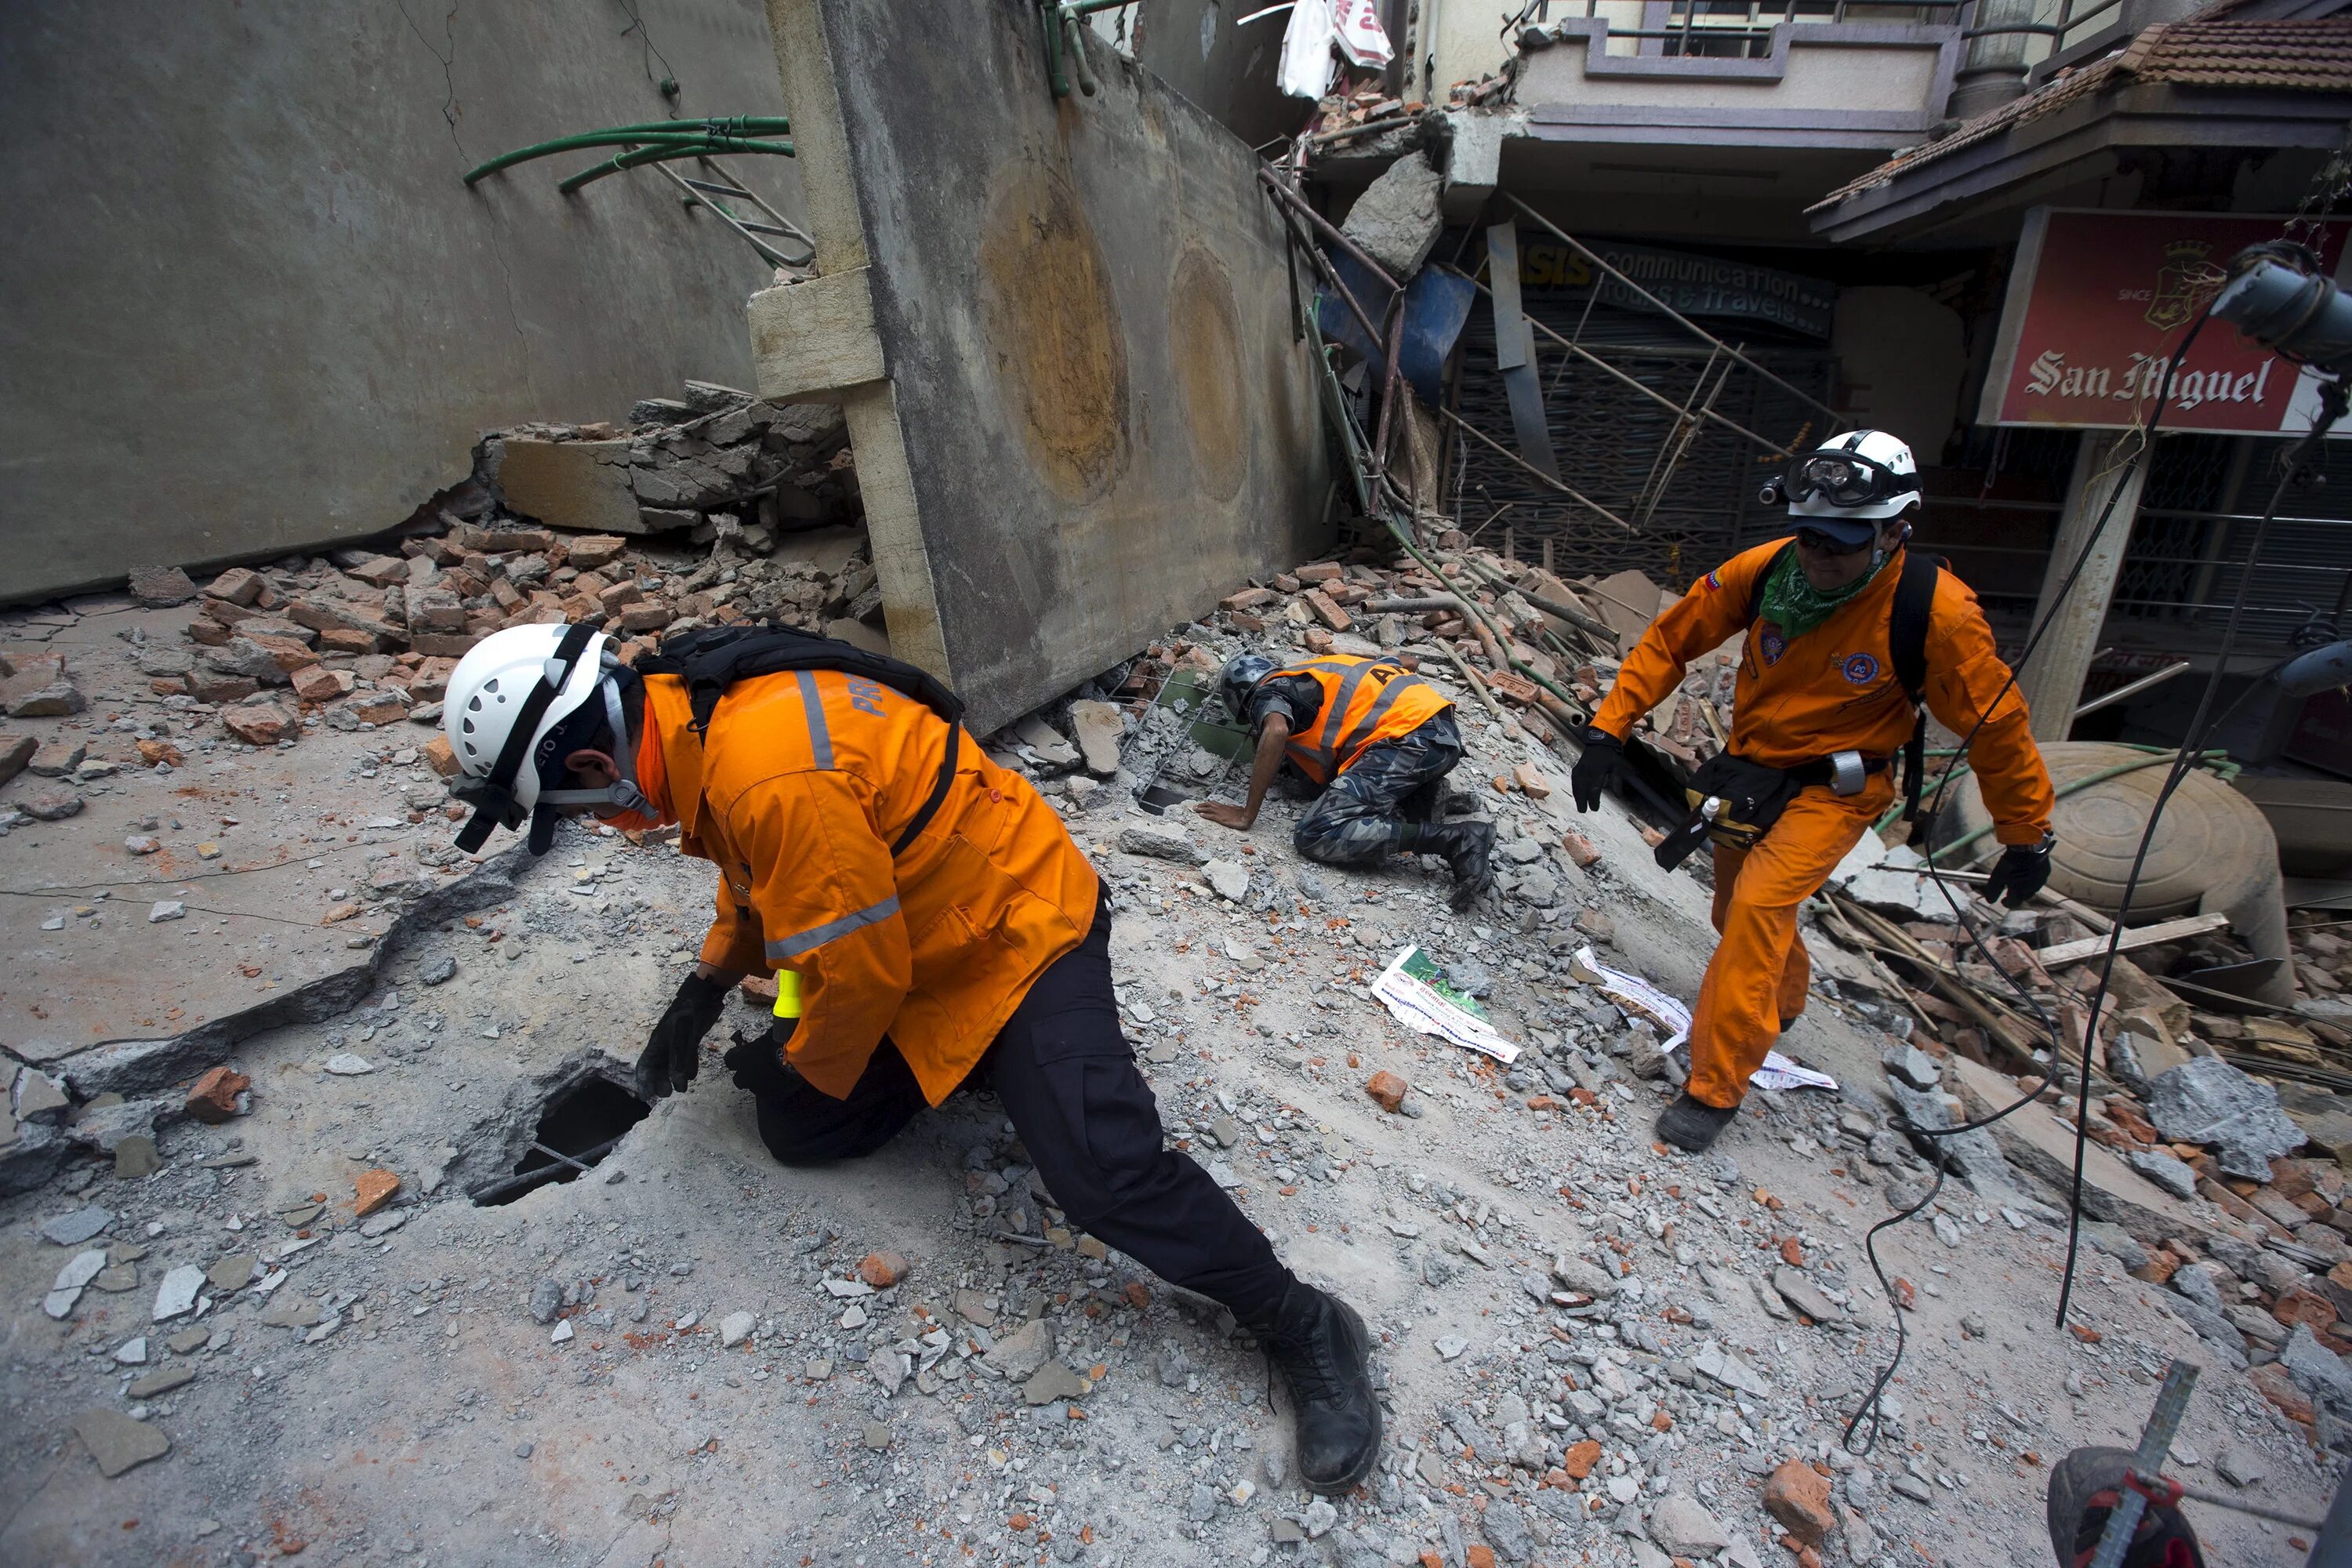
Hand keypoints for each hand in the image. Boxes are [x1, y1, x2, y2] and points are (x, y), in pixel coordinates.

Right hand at [635, 972, 729, 1100]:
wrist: (702, 997)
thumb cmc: (686, 1016)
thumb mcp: (680, 1040)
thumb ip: (679, 1062)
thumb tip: (678, 1085)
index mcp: (656, 1044)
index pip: (644, 1067)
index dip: (643, 1082)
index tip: (646, 1096)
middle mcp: (664, 1044)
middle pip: (657, 1068)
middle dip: (659, 1082)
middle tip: (666, 1094)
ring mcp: (678, 1041)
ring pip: (672, 1063)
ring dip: (675, 1076)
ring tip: (681, 1089)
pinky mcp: (691, 1038)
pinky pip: (686, 1056)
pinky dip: (688, 1066)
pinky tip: (692, 1074)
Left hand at [722, 1021, 796, 1098]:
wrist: (796, 1058)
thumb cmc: (780, 1041)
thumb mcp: (766, 1037)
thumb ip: (758, 1044)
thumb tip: (759, 1043)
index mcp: (741, 1059)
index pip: (729, 1060)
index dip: (735, 1058)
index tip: (740, 1056)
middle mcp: (746, 1076)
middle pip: (738, 1080)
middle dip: (744, 1075)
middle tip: (754, 1069)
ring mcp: (758, 1088)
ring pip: (754, 1088)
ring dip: (758, 1082)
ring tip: (770, 1076)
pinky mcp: (772, 1095)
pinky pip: (769, 1093)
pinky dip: (772, 1088)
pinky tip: (780, 1082)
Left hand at [1194, 800, 1252, 830]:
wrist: (1246, 817)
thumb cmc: (1243, 814)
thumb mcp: (1237, 809)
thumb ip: (1232, 808)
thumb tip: (1231, 806)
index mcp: (1225, 806)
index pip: (1214, 803)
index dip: (1207, 804)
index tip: (1202, 804)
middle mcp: (1221, 808)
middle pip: (1209, 804)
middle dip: (1201, 805)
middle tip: (1194, 807)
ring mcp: (1221, 813)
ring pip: (1208, 809)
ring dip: (1200, 809)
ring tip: (1195, 810)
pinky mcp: (1221, 819)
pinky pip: (1211, 816)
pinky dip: (1205, 815)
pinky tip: (1201, 815)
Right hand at [1569, 730, 1624, 812]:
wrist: (1600, 742)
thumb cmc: (1610, 756)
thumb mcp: (1617, 767)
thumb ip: (1616, 782)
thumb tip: (1618, 796)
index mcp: (1597, 771)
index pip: (1594, 789)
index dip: (1593, 800)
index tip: (1595, 808)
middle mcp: (1587, 771)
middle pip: (1582, 789)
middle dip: (1582, 800)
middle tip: (1583, 810)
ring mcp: (1580, 769)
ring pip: (1576, 785)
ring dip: (1577, 796)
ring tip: (1579, 805)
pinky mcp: (1577, 768)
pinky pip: (1574, 780)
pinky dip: (1575, 789)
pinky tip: (1576, 794)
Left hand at [1982, 835, 2053, 907]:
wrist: (2029, 845)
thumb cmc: (2012, 862)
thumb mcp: (1997, 876)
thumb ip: (1993, 890)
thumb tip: (1990, 901)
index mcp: (2022, 892)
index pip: (2014, 903)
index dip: (2007, 903)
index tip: (2002, 901)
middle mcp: (2034, 888)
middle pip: (2025, 896)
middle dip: (2017, 895)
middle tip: (2010, 891)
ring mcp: (2042, 879)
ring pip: (2033, 887)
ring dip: (2025, 886)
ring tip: (2018, 881)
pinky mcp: (2046, 870)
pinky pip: (2038, 878)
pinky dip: (2032, 877)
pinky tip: (2028, 872)